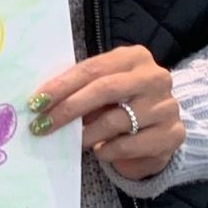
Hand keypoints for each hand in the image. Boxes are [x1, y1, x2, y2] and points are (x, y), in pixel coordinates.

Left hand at [27, 45, 184, 181]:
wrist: (157, 132)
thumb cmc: (120, 105)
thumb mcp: (101, 90)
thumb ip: (79, 89)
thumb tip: (40, 101)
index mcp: (135, 57)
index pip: (92, 69)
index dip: (61, 85)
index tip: (35, 102)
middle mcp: (155, 77)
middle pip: (104, 90)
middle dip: (68, 109)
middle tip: (42, 125)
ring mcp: (167, 106)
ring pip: (116, 120)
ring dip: (86, 134)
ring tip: (72, 141)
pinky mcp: (172, 135)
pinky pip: (128, 145)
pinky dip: (106, 150)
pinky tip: (99, 150)